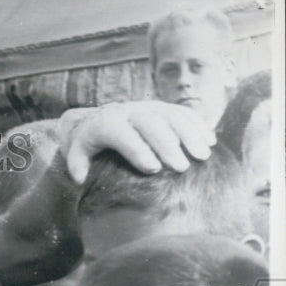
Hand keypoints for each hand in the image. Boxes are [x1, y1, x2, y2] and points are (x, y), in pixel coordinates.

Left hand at [59, 100, 215, 182]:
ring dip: (190, 134)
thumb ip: (76, 164)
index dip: (138, 151)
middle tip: (182, 167)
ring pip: (172, 116)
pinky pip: (183, 112)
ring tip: (203, 155)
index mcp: (107, 124)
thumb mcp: (77, 152)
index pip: (123, 135)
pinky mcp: (163, 107)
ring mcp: (149, 106)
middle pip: (152, 124)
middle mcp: (129, 111)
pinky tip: (210, 141)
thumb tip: (80, 178)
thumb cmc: (89, 144)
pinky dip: (198, 125)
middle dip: (169, 145)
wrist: (97, 119)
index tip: (153, 169)